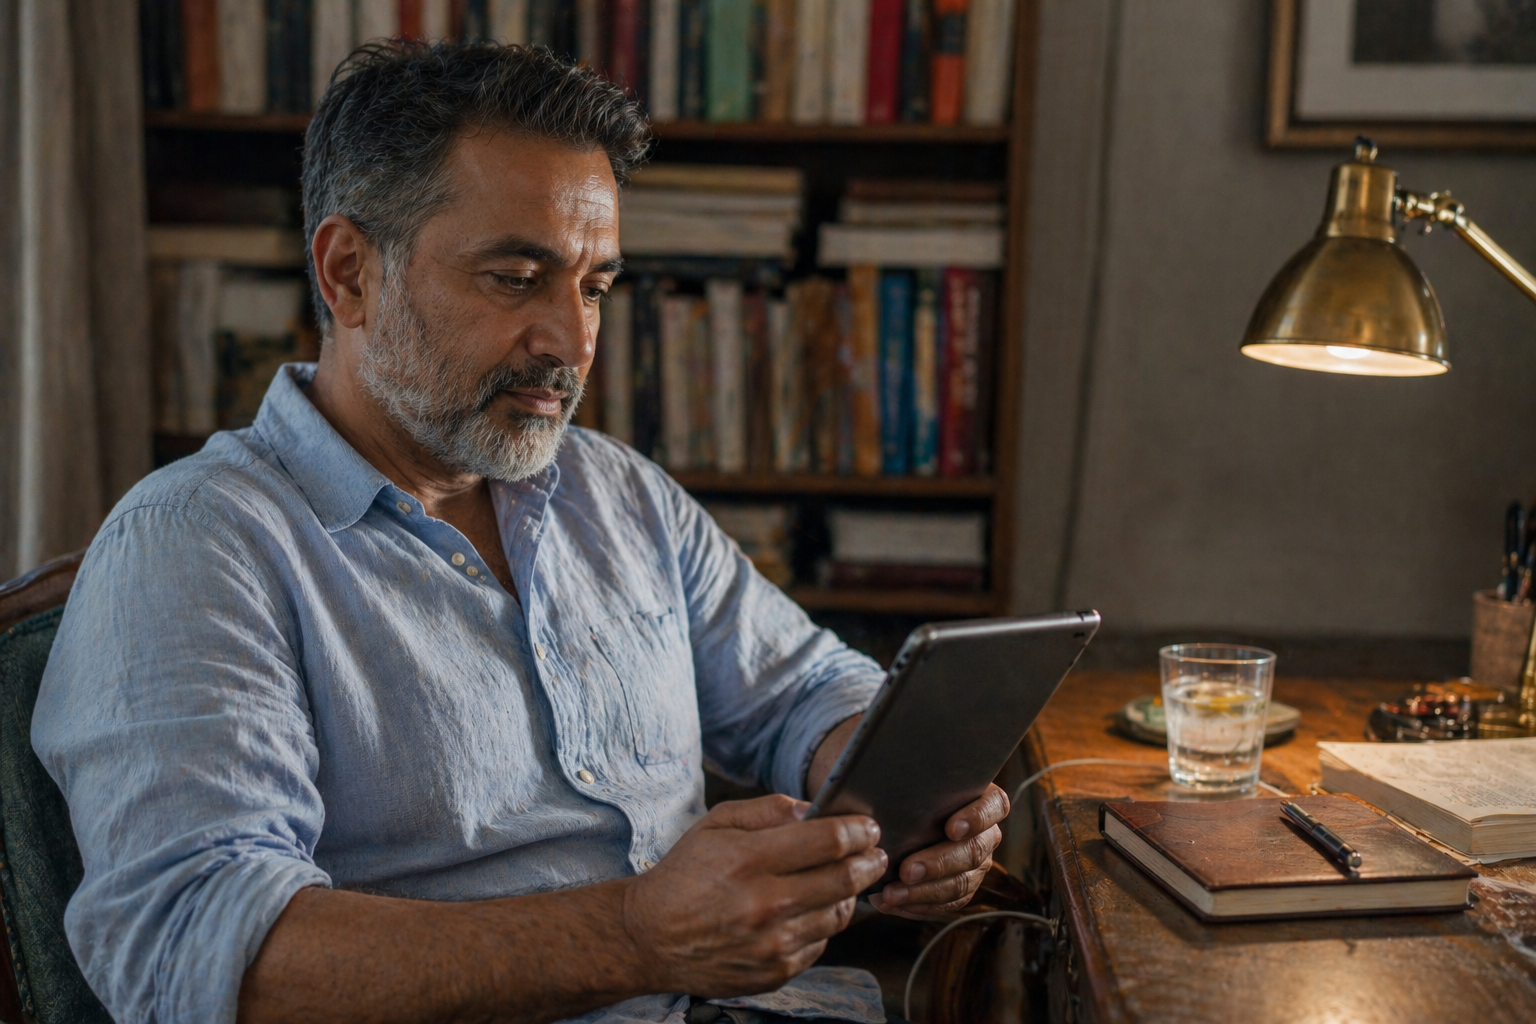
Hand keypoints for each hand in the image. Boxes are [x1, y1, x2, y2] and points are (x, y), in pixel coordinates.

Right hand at [620, 795, 887, 996]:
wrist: (648, 937)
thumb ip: (768, 810)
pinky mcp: (774, 972)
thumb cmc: (685, 874)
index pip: (828, 841)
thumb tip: (814, 809)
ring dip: (851, 895)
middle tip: (876, 853)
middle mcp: (765, 904)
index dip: (858, 830)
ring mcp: (772, 944)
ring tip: (846, 880)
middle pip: (845, 879)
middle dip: (870, 861)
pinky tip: (812, 911)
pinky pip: (820, 945)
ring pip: (839, 916)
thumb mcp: (716, 824)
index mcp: (749, 860)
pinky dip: (823, 925)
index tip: (868, 827)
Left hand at [867, 784, 1008, 918]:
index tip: (952, 828)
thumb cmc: (902, 787)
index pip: (993, 805)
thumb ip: (905, 775)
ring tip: (890, 894)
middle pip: (974, 851)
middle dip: (938, 863)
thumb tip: (881, 775)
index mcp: (981, 798)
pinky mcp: (961, 888)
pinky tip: (890, 903)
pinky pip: (946, 904)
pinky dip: (917, 906)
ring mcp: (976, 864)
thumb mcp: (906, 775)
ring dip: (923, 892)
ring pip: (960, 883)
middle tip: (906, 870)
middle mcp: (985, 833)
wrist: (895, 814)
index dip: (977, 817)